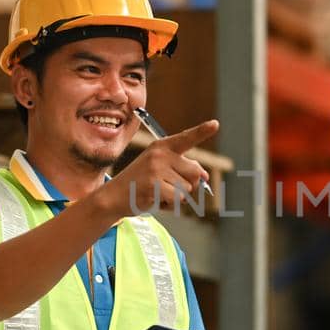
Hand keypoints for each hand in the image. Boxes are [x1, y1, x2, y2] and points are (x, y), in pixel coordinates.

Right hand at [97, 119, 217, 213]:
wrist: (114, 196)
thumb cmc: (141, 182)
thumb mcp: (161, 168)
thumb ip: (183, 168)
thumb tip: (205, 175)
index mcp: (162, 147)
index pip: (186, 138)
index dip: (202, 131)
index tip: (215, 124)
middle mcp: (160, 154)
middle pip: (196, 173)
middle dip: (189, 184)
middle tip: (168, 186)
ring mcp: (156, 169)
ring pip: (188, 189)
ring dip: (178, 196)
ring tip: (159, 192)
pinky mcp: (154, 185)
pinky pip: (178, 199)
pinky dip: (171, 205)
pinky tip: (156, 200)